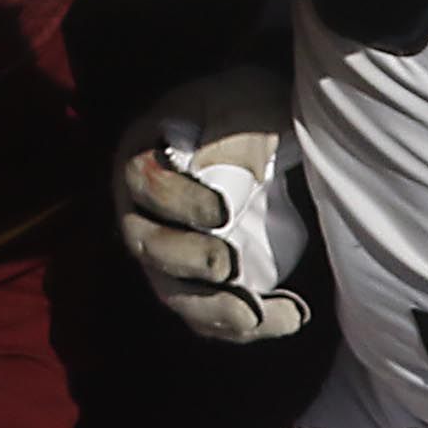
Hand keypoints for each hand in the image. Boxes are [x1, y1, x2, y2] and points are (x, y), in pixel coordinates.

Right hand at [113, 64, 311, 341]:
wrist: (263, 130)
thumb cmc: (247, 111)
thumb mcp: (244, 103)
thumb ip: (235, 136)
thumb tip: (223, 185)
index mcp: (144, 154)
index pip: (145, 182)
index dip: (179, 201)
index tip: (222, 211)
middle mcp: (142, 209)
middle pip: (148, 245)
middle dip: (188, 260)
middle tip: (229, 264)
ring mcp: (166, 252)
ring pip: (172, 291)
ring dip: (212, 308)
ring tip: (254, 316)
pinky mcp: (194, 283)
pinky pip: (204, 315)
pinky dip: (238, 324)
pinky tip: (285, 317)